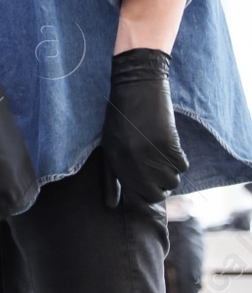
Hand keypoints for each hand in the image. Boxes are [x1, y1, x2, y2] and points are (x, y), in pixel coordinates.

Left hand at [100, 48, 188, 207]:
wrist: (136, 87)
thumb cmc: (120, 117)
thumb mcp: (109, 146)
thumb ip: (110, 178)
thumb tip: (111, 204)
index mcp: (116, 163)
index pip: (138, 198)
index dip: (146, 195)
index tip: (149, 185)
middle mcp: (133, 163)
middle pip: (158, 193)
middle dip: (160, 185)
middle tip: (156, 167)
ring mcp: (151, 155)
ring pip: (173, 181)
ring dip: (169, 171)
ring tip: (158, 151)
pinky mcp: (168, 145)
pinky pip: (182, 166)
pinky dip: (178, 159)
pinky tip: (167, 144)